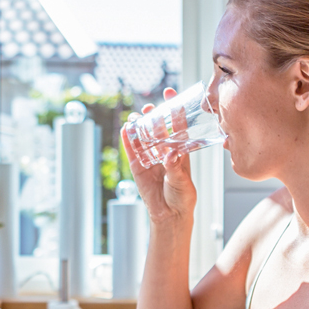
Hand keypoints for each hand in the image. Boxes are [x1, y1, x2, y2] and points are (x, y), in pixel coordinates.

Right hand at [120, 88, 196, 225]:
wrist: (170, 215)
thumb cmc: (182, 197)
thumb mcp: (182, 181)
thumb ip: (175, 167)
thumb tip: (170, 155)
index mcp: (180, 151)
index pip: (177, 125)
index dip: (174, 109)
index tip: (171, 93)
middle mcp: (164, 151)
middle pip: (158, 129)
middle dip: (154, 116)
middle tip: (151, 107)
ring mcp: (150, 158)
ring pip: (143, 138)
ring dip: (140, 126)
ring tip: (137, 116)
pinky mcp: (138, 168)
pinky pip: (131, 152)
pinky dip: (127, 140)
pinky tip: (125, 129)